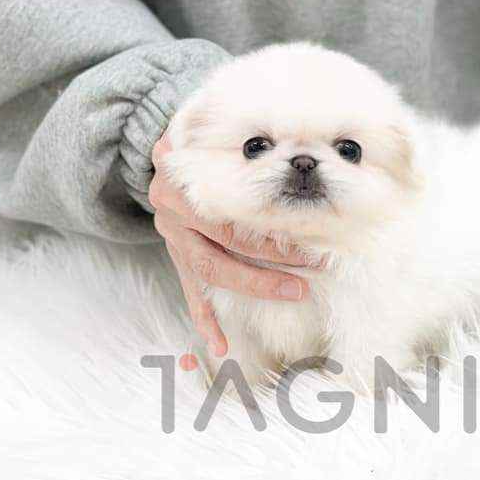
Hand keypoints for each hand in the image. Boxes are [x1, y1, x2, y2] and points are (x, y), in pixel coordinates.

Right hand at [149, 129, 314, 366]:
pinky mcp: (175, 257)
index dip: (272, 226)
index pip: (233, 211)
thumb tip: (305, 140)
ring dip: (254, 286)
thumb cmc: (205, 146)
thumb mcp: (215, 135)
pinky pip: (190, 292)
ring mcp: (172, 237)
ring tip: (293, 293)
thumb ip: (247, 139)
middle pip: (226, 243)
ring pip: (211, 271)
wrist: (167, 157)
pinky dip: (205, 320)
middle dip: (272, 259)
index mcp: (184, 180)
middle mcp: (173, 210)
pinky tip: (221, 345)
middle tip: (312, 269)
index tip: (310, 235)